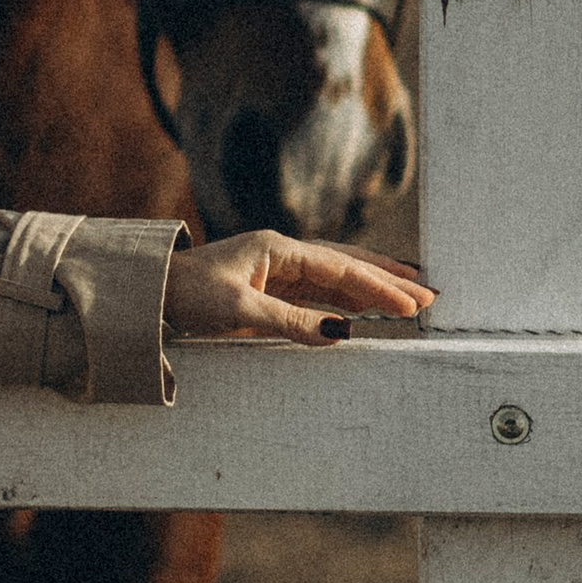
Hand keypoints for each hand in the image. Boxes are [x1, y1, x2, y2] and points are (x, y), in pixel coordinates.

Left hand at [166, 233, 432, 346]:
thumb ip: (290, 323)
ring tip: (411, 297)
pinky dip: (346, 301)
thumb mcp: (238, 312)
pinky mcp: (271, 289)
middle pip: (347, 265)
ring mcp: (278, 270)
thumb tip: (340, 334)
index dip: (379, 287)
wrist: (151, 293)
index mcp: (278, 249)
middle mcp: (283, 254)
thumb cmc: (187, 295)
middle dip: (389, 279)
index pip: (340, 269)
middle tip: (430, 294)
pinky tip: (367, 311)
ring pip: (336, 278)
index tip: (411, 304)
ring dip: (373, 288)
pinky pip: (319, 294)